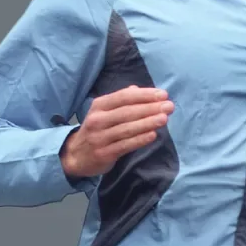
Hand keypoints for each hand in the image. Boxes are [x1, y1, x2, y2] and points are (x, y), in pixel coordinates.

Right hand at [60, 85, 174, 179]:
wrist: (75, 155)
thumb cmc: (97, 130)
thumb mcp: (104, 112)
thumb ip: (121, 101)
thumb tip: (138, 90)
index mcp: (99, 105)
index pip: (124, 97)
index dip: (144, 95)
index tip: (163, 94)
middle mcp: (98, 120)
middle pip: (127, 112)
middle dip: (150, 108)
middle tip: (169, 106)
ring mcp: (100, 137)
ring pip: (127, 129)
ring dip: (147, 123)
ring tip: (164, 119)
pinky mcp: (104, 154)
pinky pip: (125, 145)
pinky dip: (139, 140)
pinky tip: (152, 135)